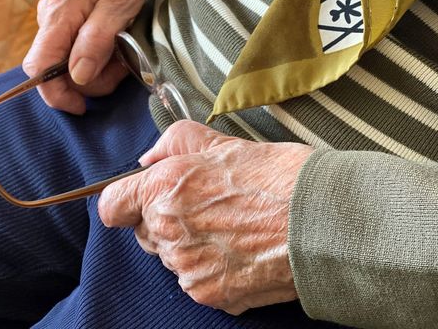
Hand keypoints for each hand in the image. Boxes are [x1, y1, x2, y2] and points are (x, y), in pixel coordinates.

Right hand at [23, 0, 173, 113]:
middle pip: (53, 69)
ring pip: (67, 61)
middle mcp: (51, 17)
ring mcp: (59, 17)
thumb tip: (77, 77)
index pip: (39, 67)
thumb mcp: (117, 9)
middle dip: (86, 82)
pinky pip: (75, 47)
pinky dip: (96, 56)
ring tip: (121, 57)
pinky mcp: (70, 17)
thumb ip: (95, 43)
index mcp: (58, 15)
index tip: (79, 107)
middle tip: (118, 73)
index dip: (55, 94)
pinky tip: (114, 49)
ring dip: (95, 69)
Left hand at [99, 121, 313, 314]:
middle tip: (207, 208)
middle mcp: (169, 230)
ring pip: (171, 258)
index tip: (140, 200)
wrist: (325, 221)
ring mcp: (188, 267)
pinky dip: (212, 270)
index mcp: (164, 188)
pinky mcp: (209, 294)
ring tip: (232, 229)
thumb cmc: (279, 178)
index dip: (126, 201)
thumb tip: (148, 159)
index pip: (112, 206)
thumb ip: (173, 143)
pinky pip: (195, 282)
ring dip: (190, 247)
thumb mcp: (223, 143)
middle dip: (165, 221)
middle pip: (145, 233)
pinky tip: (241, 252)